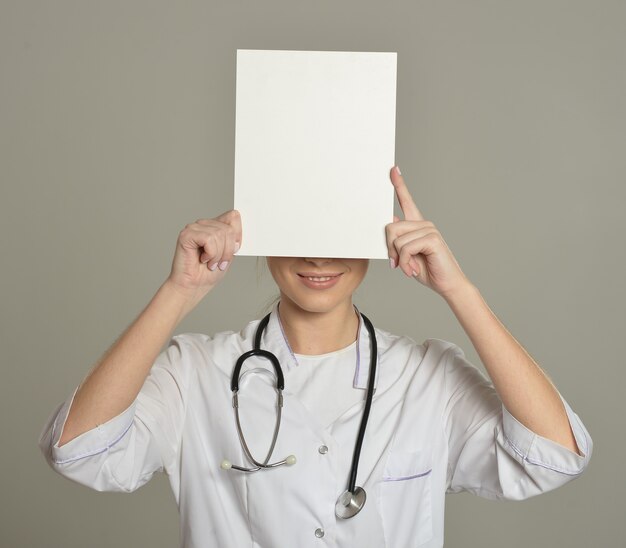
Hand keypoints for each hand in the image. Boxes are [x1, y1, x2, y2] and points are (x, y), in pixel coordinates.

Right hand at [167, 210, 241, 296]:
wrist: (192, 287)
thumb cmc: (207, 273)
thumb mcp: (228, 254)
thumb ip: (233, 239)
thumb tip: (238, 226)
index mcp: (214, 227)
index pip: (233, 216)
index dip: (237, 234)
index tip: (234, 250)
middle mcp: (204, 224)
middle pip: (228, 228)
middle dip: (228, 250)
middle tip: (220, 263)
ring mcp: (194, 228)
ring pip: (219, 234)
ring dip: (218, 255)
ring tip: (210, 263)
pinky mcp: (186, 234)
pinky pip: (209, 239)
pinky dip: (210, 253)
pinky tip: (202, 259)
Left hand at [385, 167, 470, 297]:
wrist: (448, 285)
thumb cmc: (427, 271)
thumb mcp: (407, 255)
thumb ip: (398, 240)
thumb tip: (391, 221)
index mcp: (417, 226)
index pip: (406, 201)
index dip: (399, 185)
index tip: (392, 169)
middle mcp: (423, 223)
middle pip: (390, 227)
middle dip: (389, 249)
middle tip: (396, 264)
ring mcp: (429, 229)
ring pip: (396, 240)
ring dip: (399, 259)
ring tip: (409, 269)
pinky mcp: (432, 238)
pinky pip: (405, 248)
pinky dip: (405, 263)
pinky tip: (413, 270)